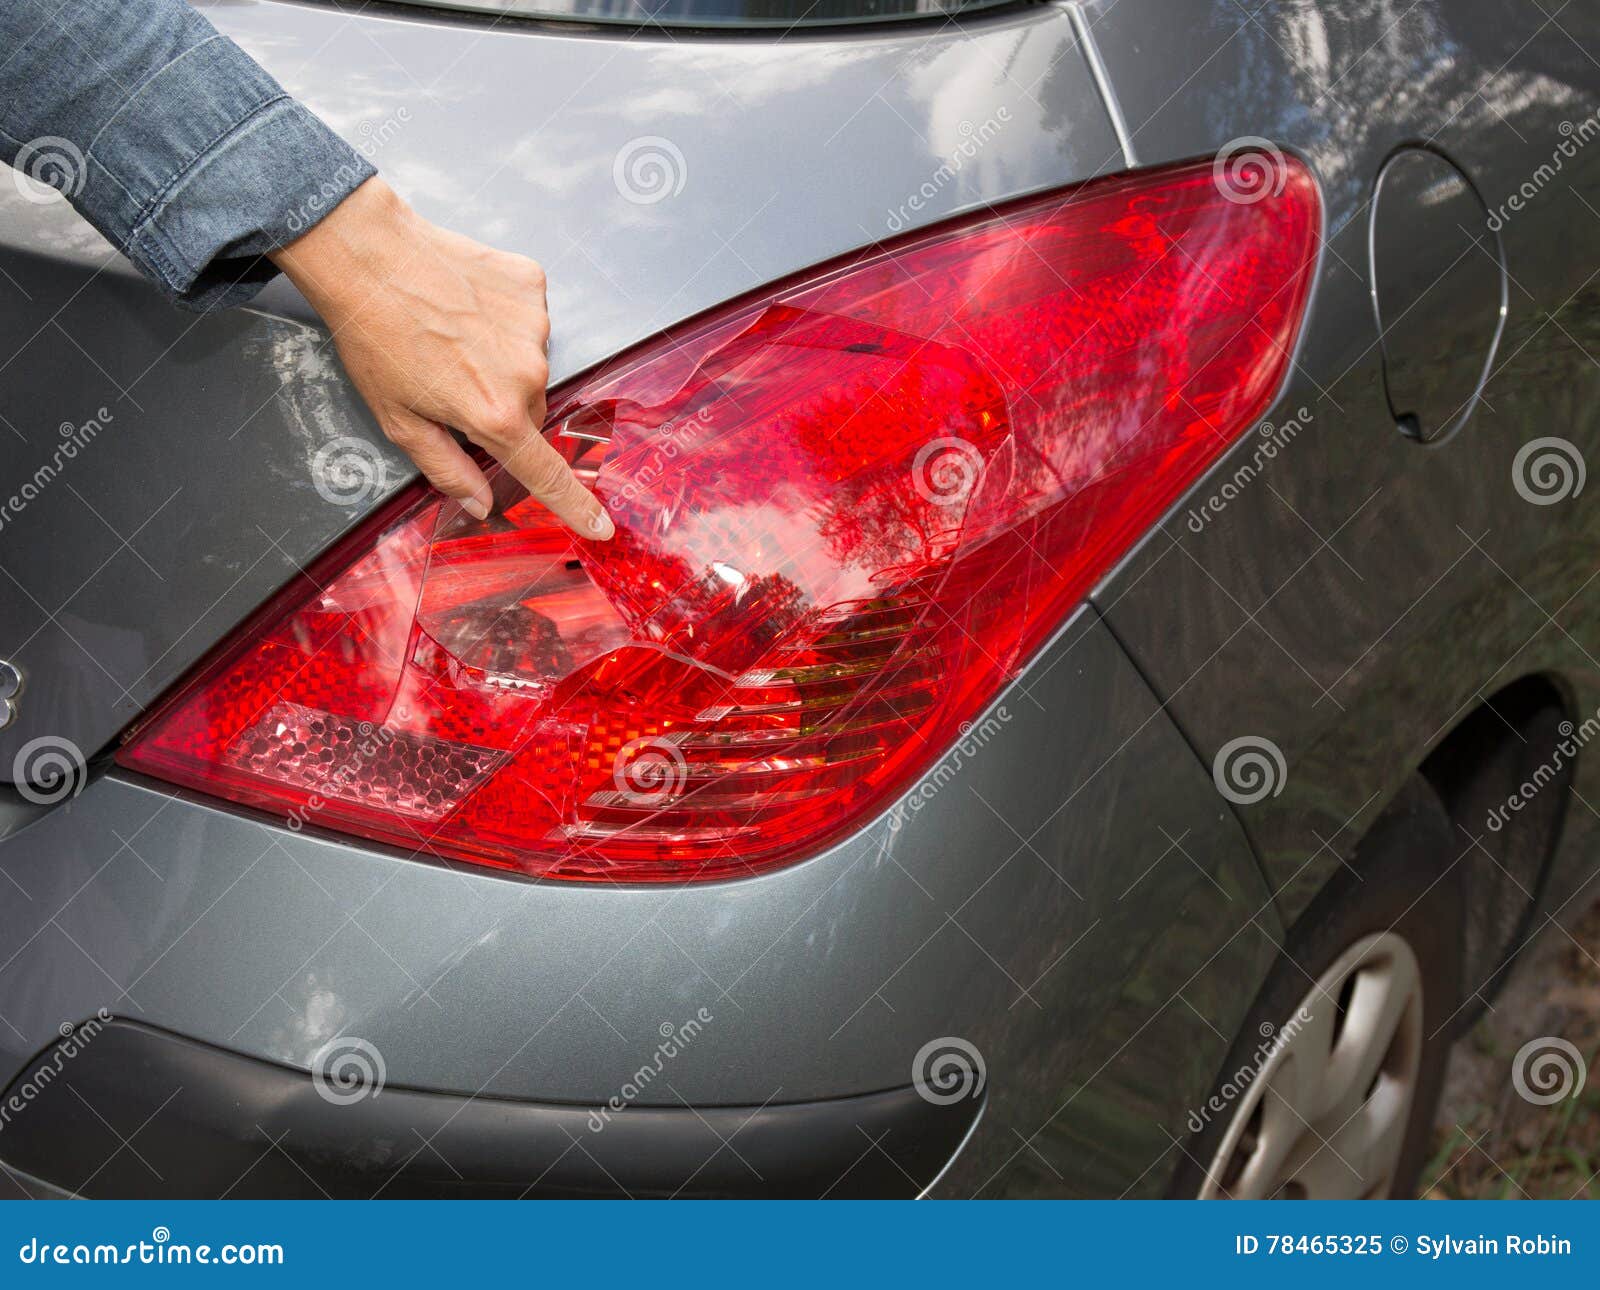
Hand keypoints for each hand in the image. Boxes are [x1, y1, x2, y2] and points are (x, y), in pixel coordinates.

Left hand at [269, 177, 612, 538]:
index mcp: (494, 415)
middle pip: (532, 411)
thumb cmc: (374, 338)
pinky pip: (528, 317)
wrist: (366, 255)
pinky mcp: (531, 285)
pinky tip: (466, 303)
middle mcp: (525, 373)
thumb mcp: (399, 420)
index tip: (602, 526)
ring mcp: (534, 324)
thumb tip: (480, 505)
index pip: (547, 474)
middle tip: (453, 380)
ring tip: (452, 333)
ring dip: (501, 358)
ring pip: (530, 362)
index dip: (577, 505)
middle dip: (502, 407)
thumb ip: (446, 469)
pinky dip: (503, 316)